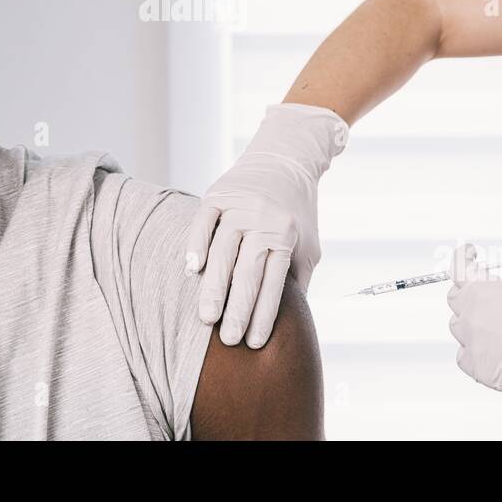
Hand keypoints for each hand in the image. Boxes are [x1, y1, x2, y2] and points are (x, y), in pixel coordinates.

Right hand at [185, 103, 347, 348]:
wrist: (284, 159)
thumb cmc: (297, 212)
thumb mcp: (308, 244)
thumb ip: (297, 279)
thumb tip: (288, 323)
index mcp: (287, 235)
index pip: (274, 283)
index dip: (263, 314)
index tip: (253, 342)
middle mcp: (263, 220)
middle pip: (247, 271)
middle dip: (237, 309)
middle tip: (227, 339)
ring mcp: (239, 205)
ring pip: (223, 251)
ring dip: (214, 286)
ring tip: (206, 318)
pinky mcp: (218, 193)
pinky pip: (204, 222)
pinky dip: (196, 245)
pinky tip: (192, 270)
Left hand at [447, 243, 501, 440]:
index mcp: (482, 290)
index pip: (458, 266)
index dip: (463, 257)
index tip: (469, 254)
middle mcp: (473, 317)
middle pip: (456, 298)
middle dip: (468, 289)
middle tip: (485, 288)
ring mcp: (475, 346)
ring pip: (459, 328)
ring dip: (470, 320)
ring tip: (489, 318)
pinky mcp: (483, 371)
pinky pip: (465, 358)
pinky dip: (472, 351)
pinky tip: (487, 347)